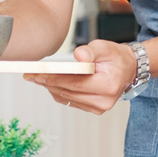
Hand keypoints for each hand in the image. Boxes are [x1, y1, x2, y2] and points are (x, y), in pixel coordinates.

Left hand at [22, 40, 137, 113]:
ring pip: (67, 98)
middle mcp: (104, 101)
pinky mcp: (94, 109)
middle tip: (29, 74)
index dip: (53, 79)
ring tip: (36, 77)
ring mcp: (99, 107)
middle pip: (68, 92)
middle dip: (47, 83)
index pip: (74, 83)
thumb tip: (78, 56)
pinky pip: (70, 101)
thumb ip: (90, 51)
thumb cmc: (115, 57)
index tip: (36, 74)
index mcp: (108, 86)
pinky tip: (50, 83)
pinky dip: (59, 92)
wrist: (128, 69)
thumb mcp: (104, 47)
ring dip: (51, 88)